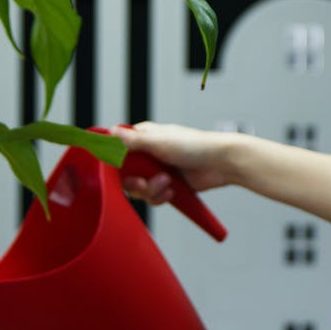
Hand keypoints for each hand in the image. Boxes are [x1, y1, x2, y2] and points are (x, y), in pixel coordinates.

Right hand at [110, 122, 233, 204]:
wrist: (221, 163)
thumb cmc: (195, 145)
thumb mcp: (160, 142)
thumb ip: (133, 140)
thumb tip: (109, 132)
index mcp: (143, 138)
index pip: (117, 150)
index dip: (115, 163)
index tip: (117, 172)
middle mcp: (148, 154)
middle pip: (126, 175)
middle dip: (136, 182)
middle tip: (144, 183)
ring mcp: (157, 170)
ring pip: (139, 189)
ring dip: (152, 189)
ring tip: (168, 183)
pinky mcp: (167, 185)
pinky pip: (153, 197)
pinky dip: (160, 196)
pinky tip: (173, 190)